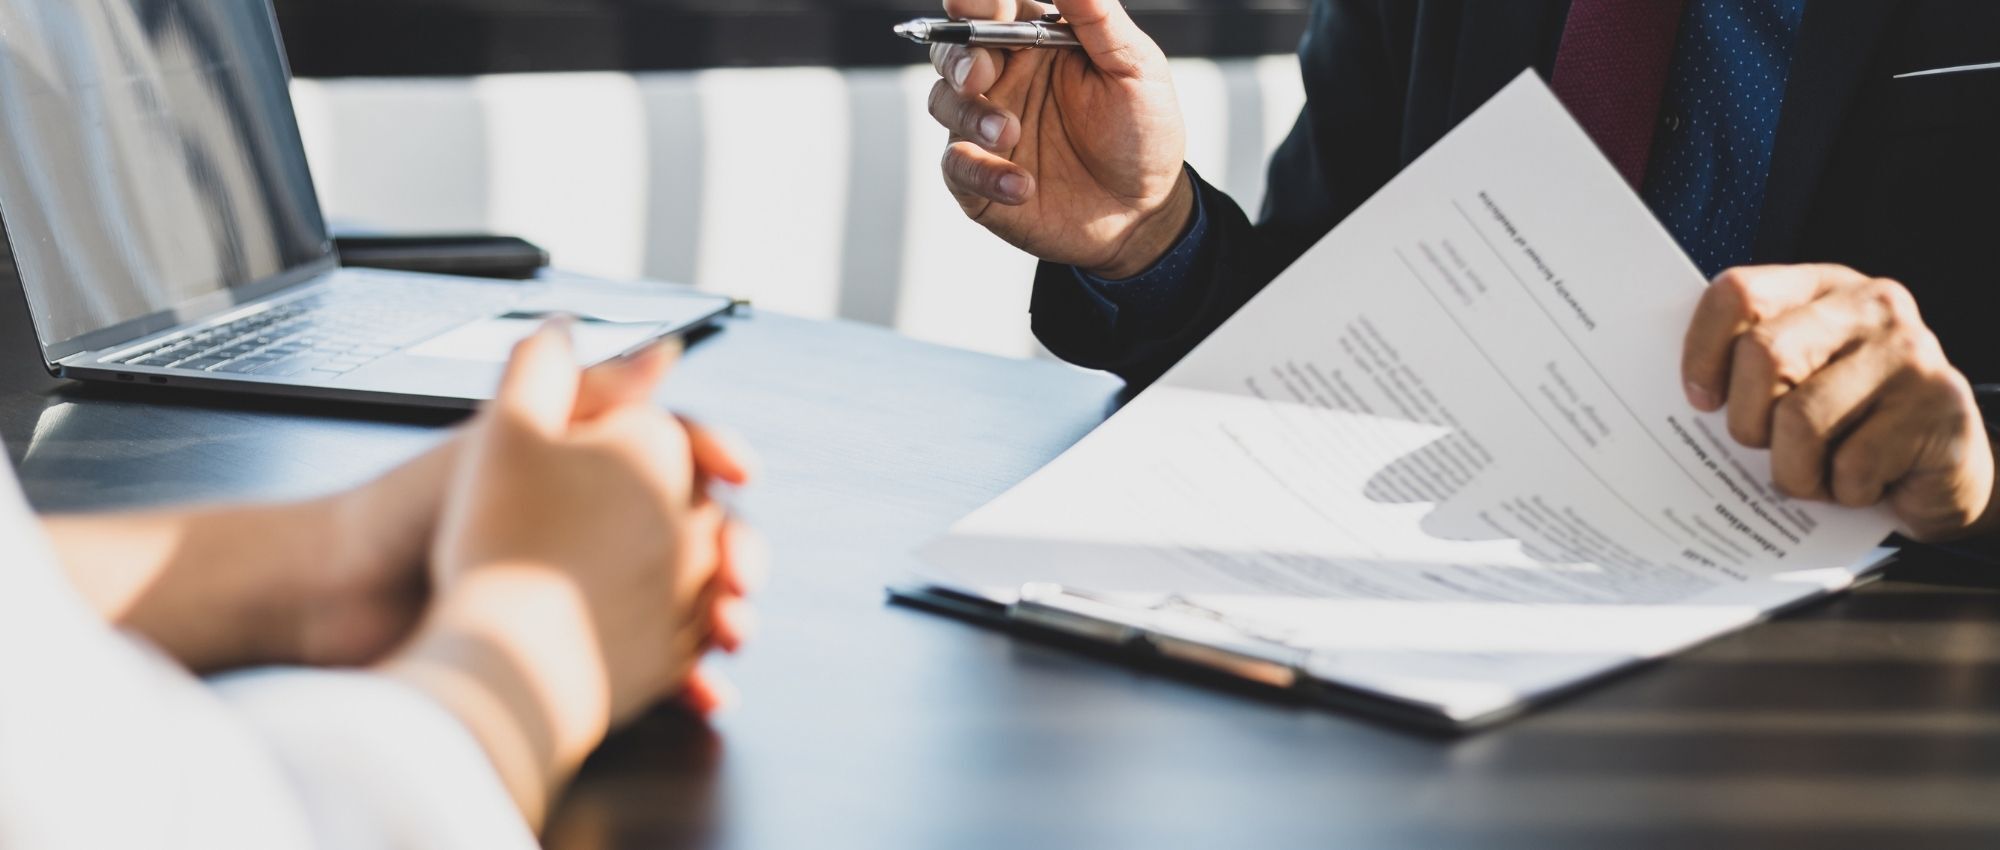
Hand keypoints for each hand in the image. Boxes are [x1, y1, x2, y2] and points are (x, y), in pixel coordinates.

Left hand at [379, 324, 755, 826]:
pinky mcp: (575, 654)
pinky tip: (703, 686)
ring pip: (685, 601)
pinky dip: (685, 677)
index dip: (714, 459)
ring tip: (731, 630)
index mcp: (580, 468)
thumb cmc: (408, 510)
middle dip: (734, 550)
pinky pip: (651, 668)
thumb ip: (580, 389)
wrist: (339, 599)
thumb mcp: (506, 436)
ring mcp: (587, 592)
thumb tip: (664, 347)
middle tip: (740, 572)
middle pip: (694, 532)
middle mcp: (591, 527)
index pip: (674, 452)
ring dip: (722, 615)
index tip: (740, 472)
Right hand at [930, 0, 1192, 278]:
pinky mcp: (980, 178)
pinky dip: (982, 173)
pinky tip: (1021, 185)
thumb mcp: (1135, 67)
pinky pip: (958, 167)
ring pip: (944, 101)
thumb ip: (1096, 16)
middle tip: (979, 73)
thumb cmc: (1141, 133)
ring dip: (970, 114)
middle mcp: (1005, 78)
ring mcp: (986, 129)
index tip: (983, 5)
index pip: (992, 8)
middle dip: (958, 56)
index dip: (978, 2)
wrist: (1144, 213)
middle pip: (953, 49)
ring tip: (1010, 134)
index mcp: (1035, 42)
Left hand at [1683, 264, 1997, 540]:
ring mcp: (1911, 353)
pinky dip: (1841, 492)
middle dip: (1747, 421)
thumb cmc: (1847, 424)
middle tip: (1762, 446)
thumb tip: (1674, 399)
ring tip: (1813, 474)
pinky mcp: (1941, 405)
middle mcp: (1871, 306)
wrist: (1943, 468)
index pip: (1739, 293)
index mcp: (1821, 287)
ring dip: (1793, 471)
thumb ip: (1746, 370)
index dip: (1702, 351)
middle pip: (1765, 355)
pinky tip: (1861, 485)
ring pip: (1801, 420)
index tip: (1700, 400)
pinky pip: (1851, 466)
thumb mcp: (1795, 380)